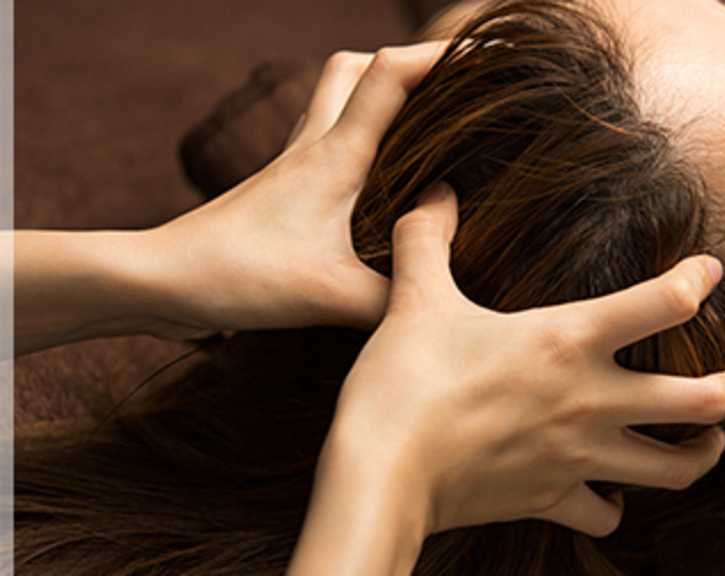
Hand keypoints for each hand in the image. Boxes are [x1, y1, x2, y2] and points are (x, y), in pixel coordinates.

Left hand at [142, 42, 447, 335]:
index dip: (440, 54)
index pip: (390, 74)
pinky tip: (373, 184)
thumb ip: (397, 297)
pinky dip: (354, 141)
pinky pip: (322, 142)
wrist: (162, 281)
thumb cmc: (240, 275)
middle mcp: (312, 147)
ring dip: (375, 97)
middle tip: (446, 92)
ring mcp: (291, 166)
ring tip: (417, 129)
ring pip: (334, 99)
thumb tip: (441, 299)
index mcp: (335, 154)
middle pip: (355, 67)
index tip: (486, 57)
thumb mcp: (334, 296)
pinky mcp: (279, 192)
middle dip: (404, 65)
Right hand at [288, 183, 724, 574]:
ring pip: (676, 470)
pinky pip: (603, 518)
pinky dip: (610, 509)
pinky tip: (607, 497)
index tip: (709, 272)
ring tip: (705, 441)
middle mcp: (591, 400)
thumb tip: (435, 191)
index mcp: (568, 340)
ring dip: (700, 455)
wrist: (380, 476)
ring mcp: (578, 456)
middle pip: (704, 400)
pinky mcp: (552, 499)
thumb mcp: (415, 299)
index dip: (698, 280)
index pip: (665, 302)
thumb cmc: (403, 383)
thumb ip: (427, 238)